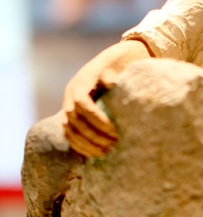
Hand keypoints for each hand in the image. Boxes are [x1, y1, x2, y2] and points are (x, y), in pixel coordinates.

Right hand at [62, 39, 149, 157]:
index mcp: (81, 83)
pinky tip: (96, 155)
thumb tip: (112, 83)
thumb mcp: (119, 65)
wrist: (113, 61)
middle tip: (114, 145)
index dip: (97, 120)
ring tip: (106, 153)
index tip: (115, 131)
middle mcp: (71, 95)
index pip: (83, 105)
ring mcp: (69, 106)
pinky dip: (81, 147)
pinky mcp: (72, 117)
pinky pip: (70, 135)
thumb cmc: (119, 64)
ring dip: (86, 144)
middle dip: (94, 135)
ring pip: (69, 130)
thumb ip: (113, 75)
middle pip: (75, 121)